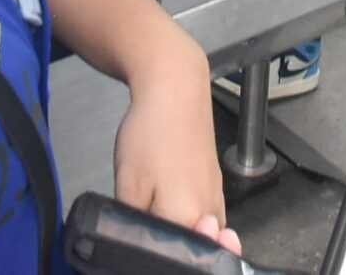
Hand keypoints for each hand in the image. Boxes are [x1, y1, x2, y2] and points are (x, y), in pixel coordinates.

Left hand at [113, 45, 237, 253]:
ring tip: (167, 233)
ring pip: (206, 238)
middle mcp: (211, 214)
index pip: (173, 257)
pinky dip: (197, 227)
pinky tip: (180, 218)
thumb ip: (133, 223)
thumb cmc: (152, 133)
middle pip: (194, 250)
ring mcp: (217, 199)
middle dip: (174, 252)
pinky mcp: (216, 186)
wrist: (176, 88)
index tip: (142, 254)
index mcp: (188, 219)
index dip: (156, 258)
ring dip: (188, 241)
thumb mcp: (128, 184)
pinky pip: (211, 219)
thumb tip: (131, 244)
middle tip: (153, 244)